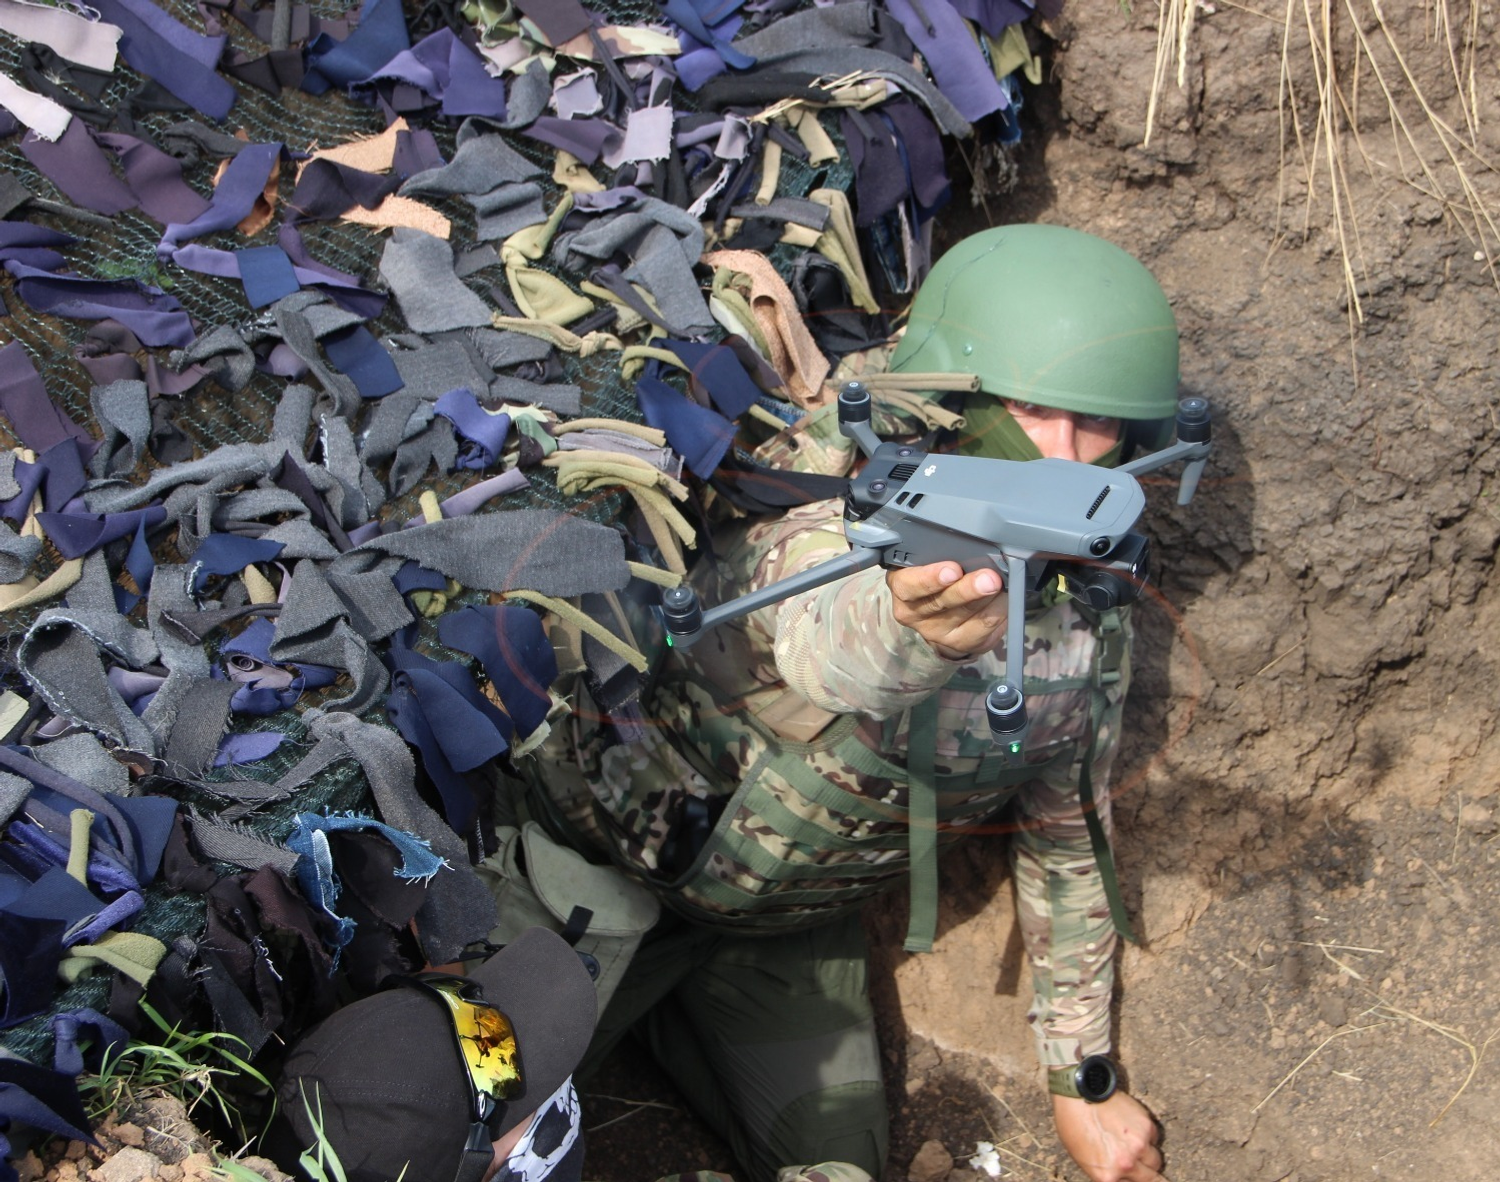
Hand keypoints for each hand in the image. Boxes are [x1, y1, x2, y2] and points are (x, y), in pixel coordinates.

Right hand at [885, 561, 1007, 658]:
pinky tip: (1004, 600)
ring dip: (991, 600)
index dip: (931, 578)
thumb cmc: (933, 580)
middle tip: (989, 579)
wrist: (936, 616)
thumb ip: (941, 555)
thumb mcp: (925, 563)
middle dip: (969, 589)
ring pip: (969, 616)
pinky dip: (1000, 611)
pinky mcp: (961, 645)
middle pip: (943, 602)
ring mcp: (938, 634)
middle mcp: (915, 614)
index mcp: (903, 587)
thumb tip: (973, 549)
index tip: (953, 570)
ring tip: (1002, 586)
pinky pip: (986, 629)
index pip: (910, 585)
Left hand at [1052, 1092, 1164, 1181]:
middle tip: (1152, 1174)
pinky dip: (1147, 1136)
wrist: (1078, 1093)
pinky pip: (1154, 1138)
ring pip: (1155, 1160)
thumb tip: (1120, 1176)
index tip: (1138, 1178)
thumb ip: (1106, 1172)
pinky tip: (1133, 1127)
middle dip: (1150, 1176)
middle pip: (1152, 1179)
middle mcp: (1126, 1164)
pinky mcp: (1146, 1126)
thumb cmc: (1073, 1123)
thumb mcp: (1083, 1158)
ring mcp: (1139, 1145)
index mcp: (1108, 1176)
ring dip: (1148, 1156)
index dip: (1134, 1180)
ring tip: (1134, 1144)